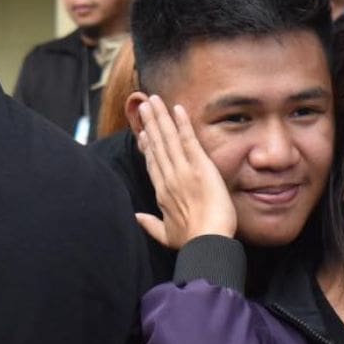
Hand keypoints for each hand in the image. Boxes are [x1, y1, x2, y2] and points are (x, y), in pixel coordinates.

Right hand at [133, 95, 236, 248]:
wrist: (207, 242)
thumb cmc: (190, 243)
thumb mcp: (167, 236)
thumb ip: (151, 225)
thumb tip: (136, 217)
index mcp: (162, 193)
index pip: (153, 163)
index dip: (147, 146)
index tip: (142, 133)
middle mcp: (169, 178)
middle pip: (156, 145)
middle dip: (149, 123)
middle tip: (144, 106)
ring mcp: (183, 171)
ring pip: (168, 139)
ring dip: (160, 117)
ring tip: (153, 100)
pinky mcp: (200, 167)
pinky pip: (189, 141)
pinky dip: (182, 124)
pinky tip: (177, 109)